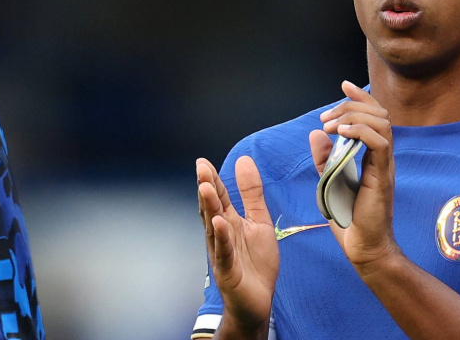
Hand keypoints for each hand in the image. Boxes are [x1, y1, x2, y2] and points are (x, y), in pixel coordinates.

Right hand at [197, 156, 277, 337]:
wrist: (259, 299)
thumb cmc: (256, 262)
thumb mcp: (259, 221)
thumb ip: (251, 193)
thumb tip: (244, 160)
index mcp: (228, 221)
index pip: (218, 197)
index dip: (212, 179)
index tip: (203, 162)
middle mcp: (220, 234)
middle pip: (211, 208)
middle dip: (206, 188)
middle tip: (201, 168)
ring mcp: (221, 252)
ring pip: (213, 227)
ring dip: (209, 207)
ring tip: (206, 188)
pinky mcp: (227, 269)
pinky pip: (223, 251)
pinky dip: (221, 237)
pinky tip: (219, 223)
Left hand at [310, 80, 400, 273]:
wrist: (364, 248)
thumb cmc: (350, 218)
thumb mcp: (330, 181)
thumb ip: (324, 158)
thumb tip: (316, 133)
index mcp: (373, 155)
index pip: (373, 115)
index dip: (360, 97)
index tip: (344, 85)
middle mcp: (382, 156)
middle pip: (378, 113)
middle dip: (350, 106)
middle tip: (326, 117)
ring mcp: (384, 166)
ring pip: (381, 123)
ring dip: (353, 117)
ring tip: (331, 124)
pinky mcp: (382, 177)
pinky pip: (380, 144)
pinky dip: (361, 132)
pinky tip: (341, 134)